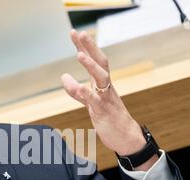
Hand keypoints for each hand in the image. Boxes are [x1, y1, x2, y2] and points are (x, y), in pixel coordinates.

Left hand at [61, 30, 157, 169]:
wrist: (126, 137)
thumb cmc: (109, 117)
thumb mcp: (90, 102)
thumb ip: (76, 90)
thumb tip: (63, 76)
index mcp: (102, 84)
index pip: (94, 60)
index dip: (85, 46)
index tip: (75, 32)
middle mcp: (106, 87)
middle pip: (100, 63)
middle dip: (90, 48)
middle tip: (80, 33)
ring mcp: (106, 99)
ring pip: (101, 79)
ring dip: (91, 66)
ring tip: (79, 55)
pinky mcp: (104, 113)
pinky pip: (96, 101)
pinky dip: (88, 94)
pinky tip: (80, 87)